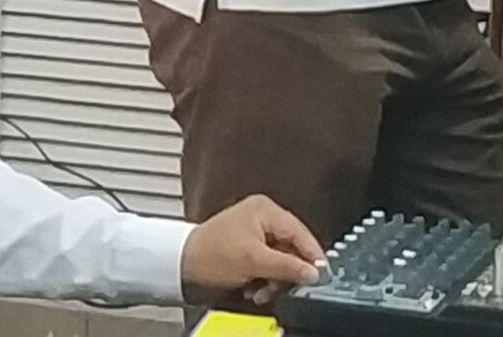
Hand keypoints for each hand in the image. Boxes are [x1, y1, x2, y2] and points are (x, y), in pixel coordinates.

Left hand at [181, 195, 325, 306]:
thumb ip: (288, 266)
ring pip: (280, 261)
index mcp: (265, 210)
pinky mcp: (246, 251)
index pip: (300, 233)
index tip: (321, 276)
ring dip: (273, 281)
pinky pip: (266, 267)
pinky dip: (263, 281)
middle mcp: (261, 218)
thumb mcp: (254, 261)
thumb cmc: (210, 254)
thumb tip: (313, 272)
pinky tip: (252, 290)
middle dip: (287, 273)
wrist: (181, 267)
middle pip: (291, 249)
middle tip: (283, 288)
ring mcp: (254, 235)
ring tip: (261, 292)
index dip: (312, 256)